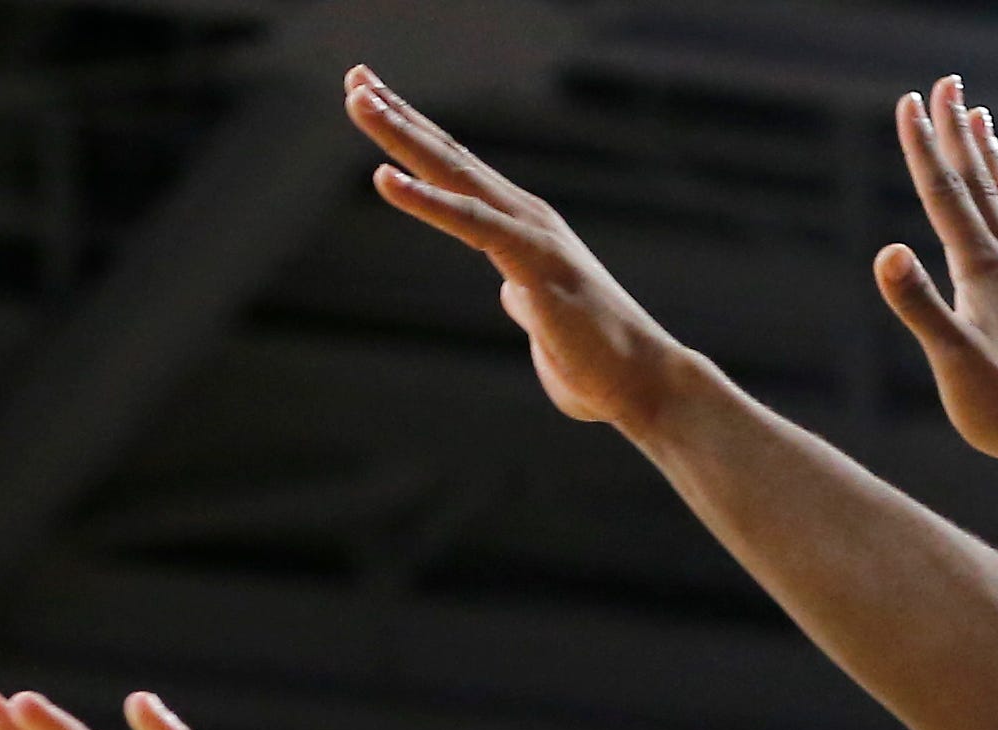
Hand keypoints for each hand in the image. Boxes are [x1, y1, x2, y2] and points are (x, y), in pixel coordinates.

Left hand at [345, 66, 696, 430]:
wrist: (642, 383)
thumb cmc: (594, 359)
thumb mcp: (544, 317)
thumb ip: (525, 295)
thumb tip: (511, 292)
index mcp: (523, 229)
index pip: (460, 173)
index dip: (416, 136)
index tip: (375, 101)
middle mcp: (526, 218)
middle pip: (451, 157)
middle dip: (400, 116)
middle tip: (355, 78)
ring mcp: (531, 235)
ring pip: (455, 175)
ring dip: (403, 136)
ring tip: (359, 101)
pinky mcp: (533, 265)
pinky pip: (470, 224)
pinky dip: (427, 199)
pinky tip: (385, 178)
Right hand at [876, 78, 997, 486]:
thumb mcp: (952, 363)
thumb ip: (920, 306)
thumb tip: (886, 251)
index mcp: (983, 273)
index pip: (946, 196)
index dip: (924, 147)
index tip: (909, 101)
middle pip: (979, 186)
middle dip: (958, 134)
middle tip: (947, 84)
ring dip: (991, 159)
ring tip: (982, 117)